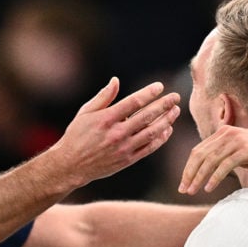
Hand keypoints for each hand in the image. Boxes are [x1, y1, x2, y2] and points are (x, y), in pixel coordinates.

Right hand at [48, 78, 180, 187]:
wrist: (71, 165)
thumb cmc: (77, 135)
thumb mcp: (85, 113)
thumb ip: (103, 97)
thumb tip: (116, 80)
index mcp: (106, 119)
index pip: (133, 103)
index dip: (149, 93)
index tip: (160, 86)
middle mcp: (116, 133)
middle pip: (146, 117)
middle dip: (163, 105)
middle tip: (176, 97)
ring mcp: (123, 148)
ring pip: (151, 133)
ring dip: (166, 121)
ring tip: (175, 111)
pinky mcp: (127, 160)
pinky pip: (149, 148)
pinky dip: (160, 139)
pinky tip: (167, 129)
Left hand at [179, 126, 247, 193]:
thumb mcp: (237, 151)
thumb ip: (221, 154)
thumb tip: (203, 169)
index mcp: (222, 132)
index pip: (198, 150)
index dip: (188, 168)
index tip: (183, 183)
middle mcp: (227, 133)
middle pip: (200, 155)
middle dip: (189, 174)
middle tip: (183, 190)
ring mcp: (236, 141)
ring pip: (210, 161)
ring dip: (199, 178)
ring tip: (192, 191)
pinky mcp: (245, 150)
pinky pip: (225, 165)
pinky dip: (214, 177)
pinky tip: (208, 188)